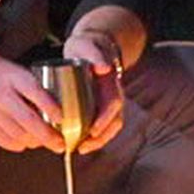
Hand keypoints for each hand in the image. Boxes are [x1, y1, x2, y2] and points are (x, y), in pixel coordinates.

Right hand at [0, 48, 65, 152]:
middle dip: (49, 137)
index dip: (52, 108)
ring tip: (41, 141)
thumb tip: (53, 109)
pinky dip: (18, 145)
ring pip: (19, 135)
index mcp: (12, 76)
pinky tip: (24, 141)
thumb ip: (28, 86)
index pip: (37, 93)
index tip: (63, 119)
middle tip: (60, 144)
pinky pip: (5, 141)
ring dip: (34, 142)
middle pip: (29, 121)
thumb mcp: (11, 69)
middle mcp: (1, 94)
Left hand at [55, 28, 130, 154]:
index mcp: (112, 82)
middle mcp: (114, 95)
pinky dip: (93, 137)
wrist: (93, 46)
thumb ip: (94, 53)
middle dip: (101, 137)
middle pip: (114, 121)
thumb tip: (103, 68)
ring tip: (79, 149)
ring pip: (110, 127)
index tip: (92, 131)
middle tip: (82, 147)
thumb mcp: (86, 45)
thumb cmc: (86, 47)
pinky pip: (102, 126)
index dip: (105, 119)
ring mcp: (109, 102)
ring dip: (97, 141)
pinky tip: (79, 145)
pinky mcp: (100, 107)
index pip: (113, 104)